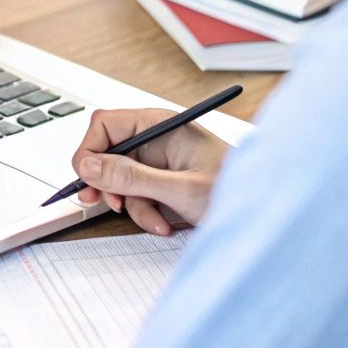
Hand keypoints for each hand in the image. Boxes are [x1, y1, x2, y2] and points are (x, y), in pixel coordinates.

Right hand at [72, 108, 228, 234]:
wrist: (259, 214)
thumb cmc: (234, 190)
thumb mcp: (179, 188)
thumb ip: (132, 177)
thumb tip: (91, 166)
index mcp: (159, 125)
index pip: (105, 125)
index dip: (91, 150)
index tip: (88, 178)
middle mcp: (155, 140)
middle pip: (107, 154)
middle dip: (109, 183)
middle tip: (110, 202)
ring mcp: (157, 163)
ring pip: (119, 181)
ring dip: (131, 205)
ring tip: (155, 220)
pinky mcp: (160, 183)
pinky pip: (135, 196)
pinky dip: (144, 213)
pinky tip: (163, 223)